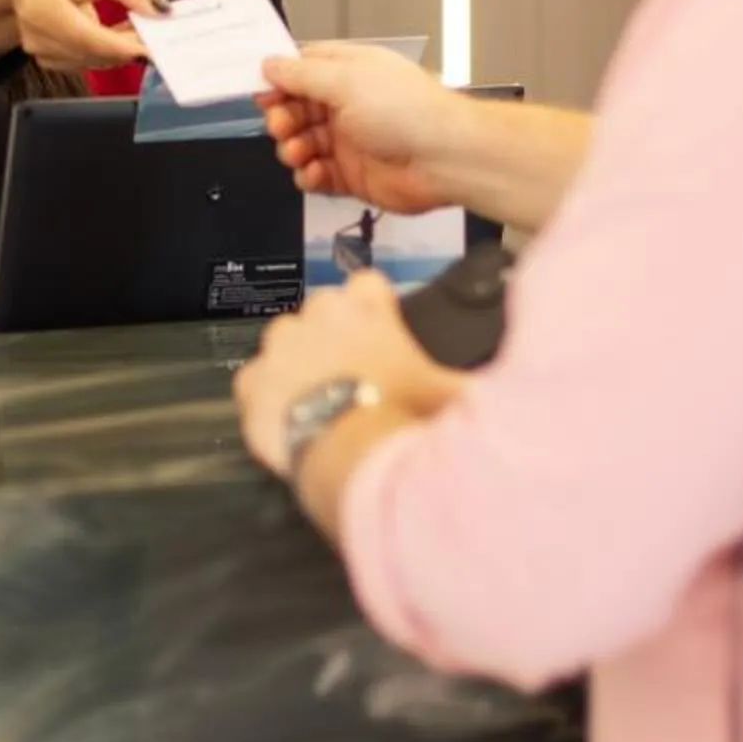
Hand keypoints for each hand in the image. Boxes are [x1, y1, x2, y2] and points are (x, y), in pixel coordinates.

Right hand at [0, 0, 166, 75]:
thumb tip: (161, 11)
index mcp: (42, 10)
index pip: (92, 40)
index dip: (128, 46)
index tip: (160, 45)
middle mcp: (37, 38)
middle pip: (95, 54)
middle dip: (129, 44)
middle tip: (159, 26)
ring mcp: (40, 52)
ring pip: (94, 61)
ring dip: (120, 47)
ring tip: (137, 23)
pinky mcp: (48, 59)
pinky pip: (87, 61)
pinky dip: (107, 50)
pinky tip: (117, 32)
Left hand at [234, 269, 462, 479]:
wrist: (353, 458)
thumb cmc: (402, 418)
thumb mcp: (452, 392)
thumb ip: (471, 378)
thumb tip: (491, 384)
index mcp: (366, 308)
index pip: (366, 283)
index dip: (374, 307)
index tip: (380, 329)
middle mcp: (318, 317)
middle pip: (322, 311)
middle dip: (333, 336)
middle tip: (354, 374)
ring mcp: (279, 348)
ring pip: (285, 341)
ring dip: (298, 361)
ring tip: (321, 398)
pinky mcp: (251, 382)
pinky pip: (254, 380)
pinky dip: (268, 396)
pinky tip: (291, 419)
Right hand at [258, 43, 464, 217]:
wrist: (445, 159)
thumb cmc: (412, 113)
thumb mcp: (346, 80)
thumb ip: (302, 74)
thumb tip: (272, 65)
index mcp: (348, 72)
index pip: (301, 70)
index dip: (278, 81)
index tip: (261, 91)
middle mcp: (348, 104)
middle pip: (295, 109)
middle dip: (282, 118)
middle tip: (281, 124)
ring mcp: (350, 140)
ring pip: (301, 144)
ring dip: (292, 149)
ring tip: (299, 152)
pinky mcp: (353, 174)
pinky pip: (317, 175)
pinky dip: (309, 176)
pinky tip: (313, 173)